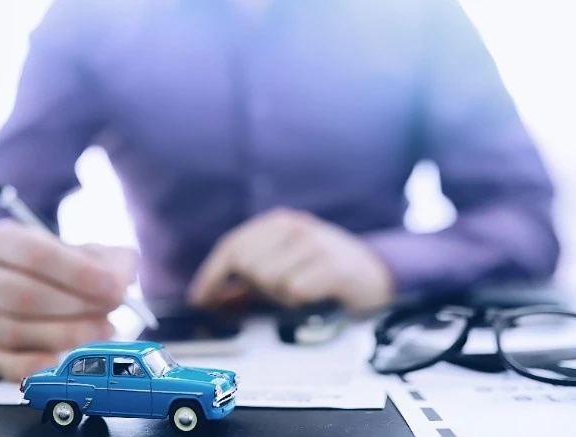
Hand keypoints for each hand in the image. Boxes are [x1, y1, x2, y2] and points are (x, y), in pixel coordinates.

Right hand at [0, 220, 136, 380]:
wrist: (19, 279)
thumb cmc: (54, 265)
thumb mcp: (81, 250)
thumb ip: (110, 261)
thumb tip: (123, 282)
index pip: (35, 255)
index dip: (78, 274)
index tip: (113, 287)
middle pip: (22, 295)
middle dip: (73, 307)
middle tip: (109, 312)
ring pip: (12, 330)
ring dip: (62, 335)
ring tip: (100, 331)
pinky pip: (3, 363)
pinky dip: (32, 365)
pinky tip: (61, 361)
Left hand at [189, 208, 393, 312]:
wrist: (376, 273)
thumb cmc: (321, 272)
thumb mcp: (283, 264)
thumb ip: (247, 276)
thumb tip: (211, 296)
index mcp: (277, 222)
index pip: (231, 246)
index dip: (211, 276)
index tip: (199, 299)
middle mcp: (294, 226)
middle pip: (246, 265)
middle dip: (254, 287)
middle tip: (277, 292)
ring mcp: (315, 243)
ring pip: (269, 280)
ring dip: (280, 296)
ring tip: (300, 291)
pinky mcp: (333, 264)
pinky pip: (294, 290)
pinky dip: (299, 302)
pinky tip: (314, 296)